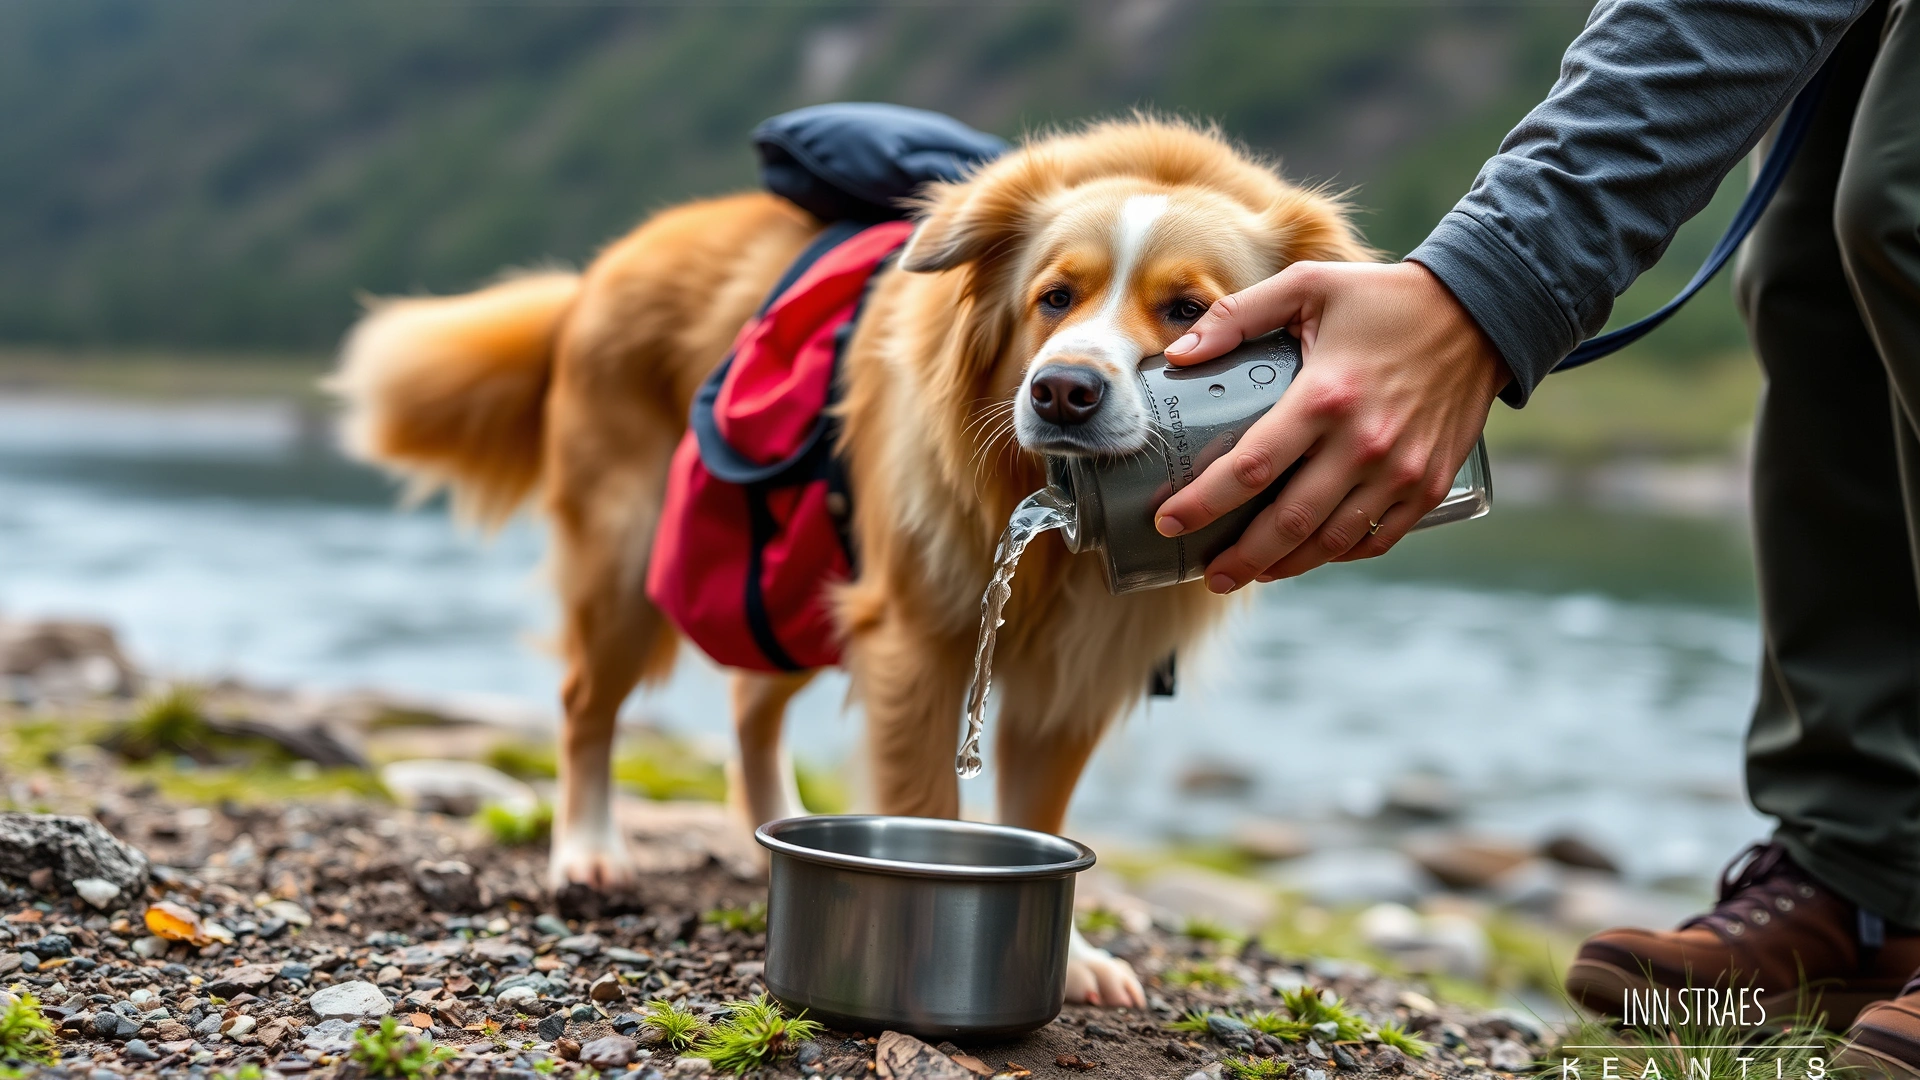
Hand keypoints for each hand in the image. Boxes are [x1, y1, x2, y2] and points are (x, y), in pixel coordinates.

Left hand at [1152, 260, 1509, 590]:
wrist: (1481, 313)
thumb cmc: (1384, 299)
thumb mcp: (1308, 285)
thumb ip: (1237, 316)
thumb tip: (1177, 355)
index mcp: (1325, 397)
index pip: (1250, 468)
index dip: (1203, 502)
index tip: (1169, 521)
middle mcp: (1364, 444)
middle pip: (1288, 522)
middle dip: (1239, 558)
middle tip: (1207, 573)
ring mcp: (1401, 472)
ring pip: (1331, 542)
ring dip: (1284, 567)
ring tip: (1249, 574)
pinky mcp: (1429, 485)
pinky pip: (1376, 538)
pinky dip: (1338, 556)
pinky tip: (1309, 556)